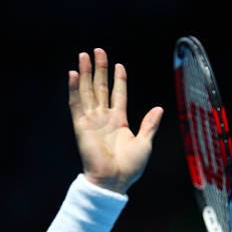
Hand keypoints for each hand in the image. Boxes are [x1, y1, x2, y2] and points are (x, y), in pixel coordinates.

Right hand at [68, 48, 163, 193]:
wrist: (113, 181)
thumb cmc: (129, 167)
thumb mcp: (145, 143)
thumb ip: (150, 125)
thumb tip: (159, 109)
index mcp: (119, 122)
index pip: (118, 95)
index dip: (119, 80)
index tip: (119, 65)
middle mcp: (103, 119)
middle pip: (100, 88)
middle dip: (99, 69)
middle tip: (98, 51)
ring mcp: (91, 121)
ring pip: (87, 91)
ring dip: (85, 73)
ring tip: (84, 55)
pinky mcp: (81, 126)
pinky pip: (76, 104)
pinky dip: (73, 89)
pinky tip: (72, 74)